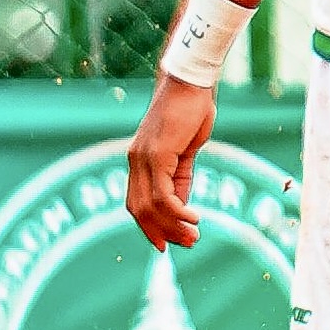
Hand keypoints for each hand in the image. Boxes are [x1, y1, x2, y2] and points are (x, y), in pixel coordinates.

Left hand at [127, 78, 217, 249]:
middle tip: (187, 244)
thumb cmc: (189, 114)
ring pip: (151, 206)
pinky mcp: (158, 154)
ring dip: (173, 226)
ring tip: (194, 235)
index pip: (135, 203)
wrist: (190, 84)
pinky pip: (164, 194)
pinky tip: (194, 218)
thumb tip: (181, 207)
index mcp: (139, 161)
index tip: (166, 245)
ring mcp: (144, 158)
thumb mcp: (184, 153)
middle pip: (139, 210)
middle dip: (162, 232)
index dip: (148, 227)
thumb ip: (180, 178)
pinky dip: (178, 212)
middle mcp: (135, 161)